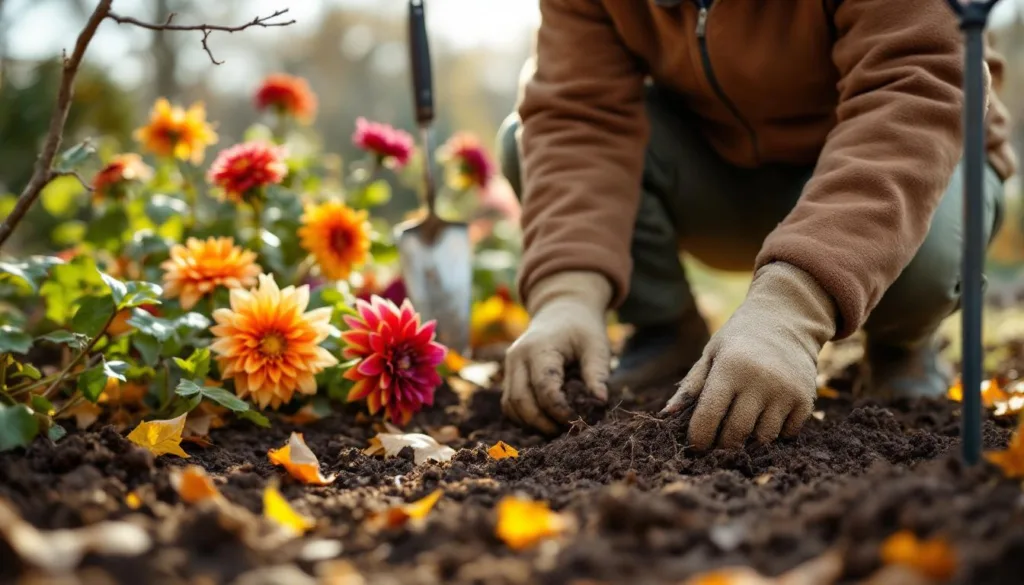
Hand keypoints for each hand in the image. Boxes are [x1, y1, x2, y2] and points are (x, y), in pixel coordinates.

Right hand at [502, 271, 611, 433]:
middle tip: (567, 431)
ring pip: (511, 405)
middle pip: (521, 400)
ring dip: (531, 423)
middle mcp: (518, 357)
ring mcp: (510, 366)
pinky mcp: (509, 375)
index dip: (559, 409)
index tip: (577, 420)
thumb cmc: (582, 330)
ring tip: (557, 430)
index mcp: (539, 347)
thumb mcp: (596, 346)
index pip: (543, 386)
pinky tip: (544, 422)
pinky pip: (509, 404)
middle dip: (543, 422)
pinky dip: (523, 418)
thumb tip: (600, 402)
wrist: (561, 312)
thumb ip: (598, 373)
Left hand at [662, 262, 835, 449]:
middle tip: (717, 444)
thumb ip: (691, 387)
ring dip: (750, 441)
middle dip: (723, 445)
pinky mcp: (805, 399)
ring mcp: (785, 391)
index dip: (699, 438)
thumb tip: (666, 416)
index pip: (709, 417)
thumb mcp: (711, 354)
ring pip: (763, 438)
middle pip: (736, 434)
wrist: (786, 319)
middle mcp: (759, 381)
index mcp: (730, 368)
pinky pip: (786, 434)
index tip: (696, 445)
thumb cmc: (739, 339)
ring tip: (742, 428)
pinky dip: (775, 433)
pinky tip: (766, 417)